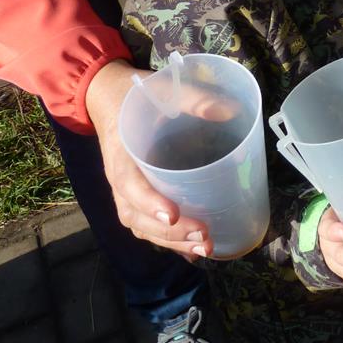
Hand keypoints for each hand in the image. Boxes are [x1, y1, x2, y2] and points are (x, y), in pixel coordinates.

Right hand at [85, 60, 213, 259]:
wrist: (110, 97)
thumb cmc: (139, 95)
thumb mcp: (164, 89)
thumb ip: (194, 99)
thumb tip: (232, 112)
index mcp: (121, 152)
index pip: (130, 184)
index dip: (149, 202)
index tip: (175, 213)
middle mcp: (120, 178)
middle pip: (136, 216)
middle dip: (169, 232)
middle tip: (205, 236)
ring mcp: (126, 191)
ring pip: (141, 226)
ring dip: (171, 242)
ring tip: (206, 249)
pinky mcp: (137, 196)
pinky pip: (147, 225)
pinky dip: (167, 240)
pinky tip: (193, 252)